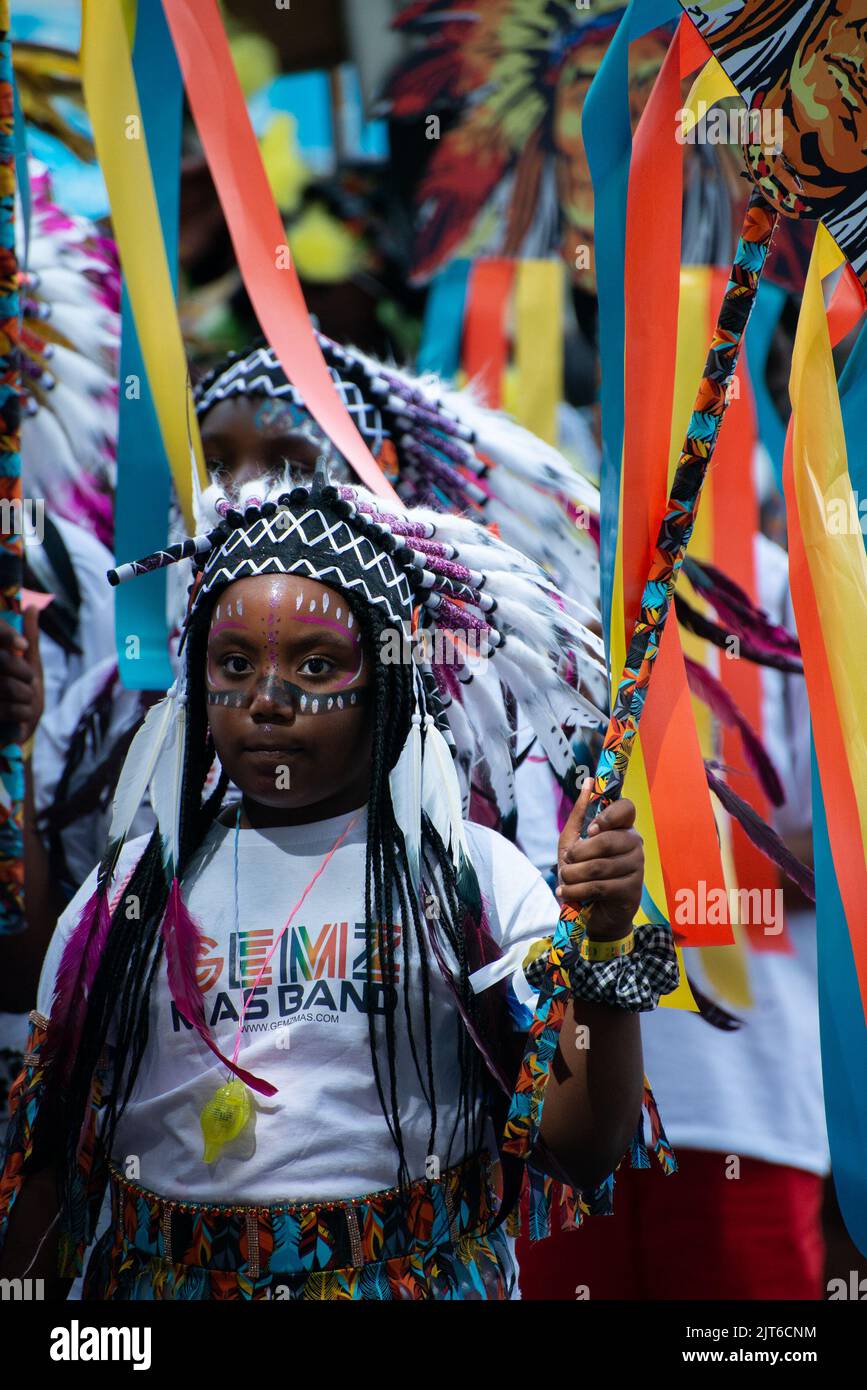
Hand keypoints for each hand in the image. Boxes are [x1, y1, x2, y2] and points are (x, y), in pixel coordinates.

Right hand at [0, 606, 43, 742]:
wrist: (13, 735)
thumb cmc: (23, 695)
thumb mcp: (29, 665)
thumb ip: (28, 638)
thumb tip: (31, 607)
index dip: (5, 635)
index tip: (23, 646)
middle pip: (3, 662)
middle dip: (25, 676)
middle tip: (29, 684)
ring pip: (9, 686)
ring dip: (26, 698)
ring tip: (23, 703)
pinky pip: (7, 709)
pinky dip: (22, 714)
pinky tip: (20, 717)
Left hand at [556, 778, 643, 937]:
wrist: (593, 913)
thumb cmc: (583, 872)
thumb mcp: (573, 842)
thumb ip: (580, 814)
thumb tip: (589, 781)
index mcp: (622, 828)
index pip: (626, 808)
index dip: (607, 816)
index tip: (591, 829)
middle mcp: (635, 844)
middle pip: (607, 840)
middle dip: (578, 854)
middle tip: (567, 862)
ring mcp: (637, 867)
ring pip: (600, 866)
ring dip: (573, 875)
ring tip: (564, 881)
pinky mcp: (632, 890)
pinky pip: (600, 886)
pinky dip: (577, 890)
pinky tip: (567, 893)